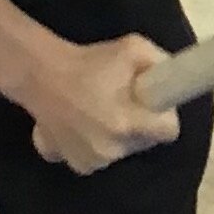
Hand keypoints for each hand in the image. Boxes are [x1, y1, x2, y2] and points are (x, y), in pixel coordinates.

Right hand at [24, 32, 180, 173]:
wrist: (39, 73)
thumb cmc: (88, 60)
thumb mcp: (133, 48)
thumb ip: (160, 64)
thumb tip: (174, 80)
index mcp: (127, 123)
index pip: (169, 132)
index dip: (165, 116)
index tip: (154, 104)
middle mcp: (111, 150)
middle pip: (144, 142)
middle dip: (140, 125)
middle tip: (123, 101)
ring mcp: (91, 162)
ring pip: (121, 151)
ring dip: (117, 136)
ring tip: (99, 110)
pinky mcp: (75, 165)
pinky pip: (97, 159)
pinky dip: (94, 144)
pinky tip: (82, 123)